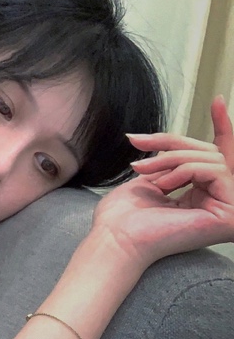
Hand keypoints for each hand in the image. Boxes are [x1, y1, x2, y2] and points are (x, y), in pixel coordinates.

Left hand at [90, 97, 233, 269]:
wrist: (116, 239)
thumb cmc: (124, 217)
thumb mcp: (148, 176)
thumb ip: (166, 159)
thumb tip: (154, 140)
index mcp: (203, 196)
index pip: (219, 157)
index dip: (222, 127)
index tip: (216, 99)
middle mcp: (221, 203)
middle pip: (209, 152)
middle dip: (172, 143)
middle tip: (138, 144)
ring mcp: (229, 211)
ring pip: (212, 159)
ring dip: (173, 158)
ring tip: (145, 172)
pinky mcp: (231, 215)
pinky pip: (215, 171)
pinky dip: (185, 171)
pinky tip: (165, 186)